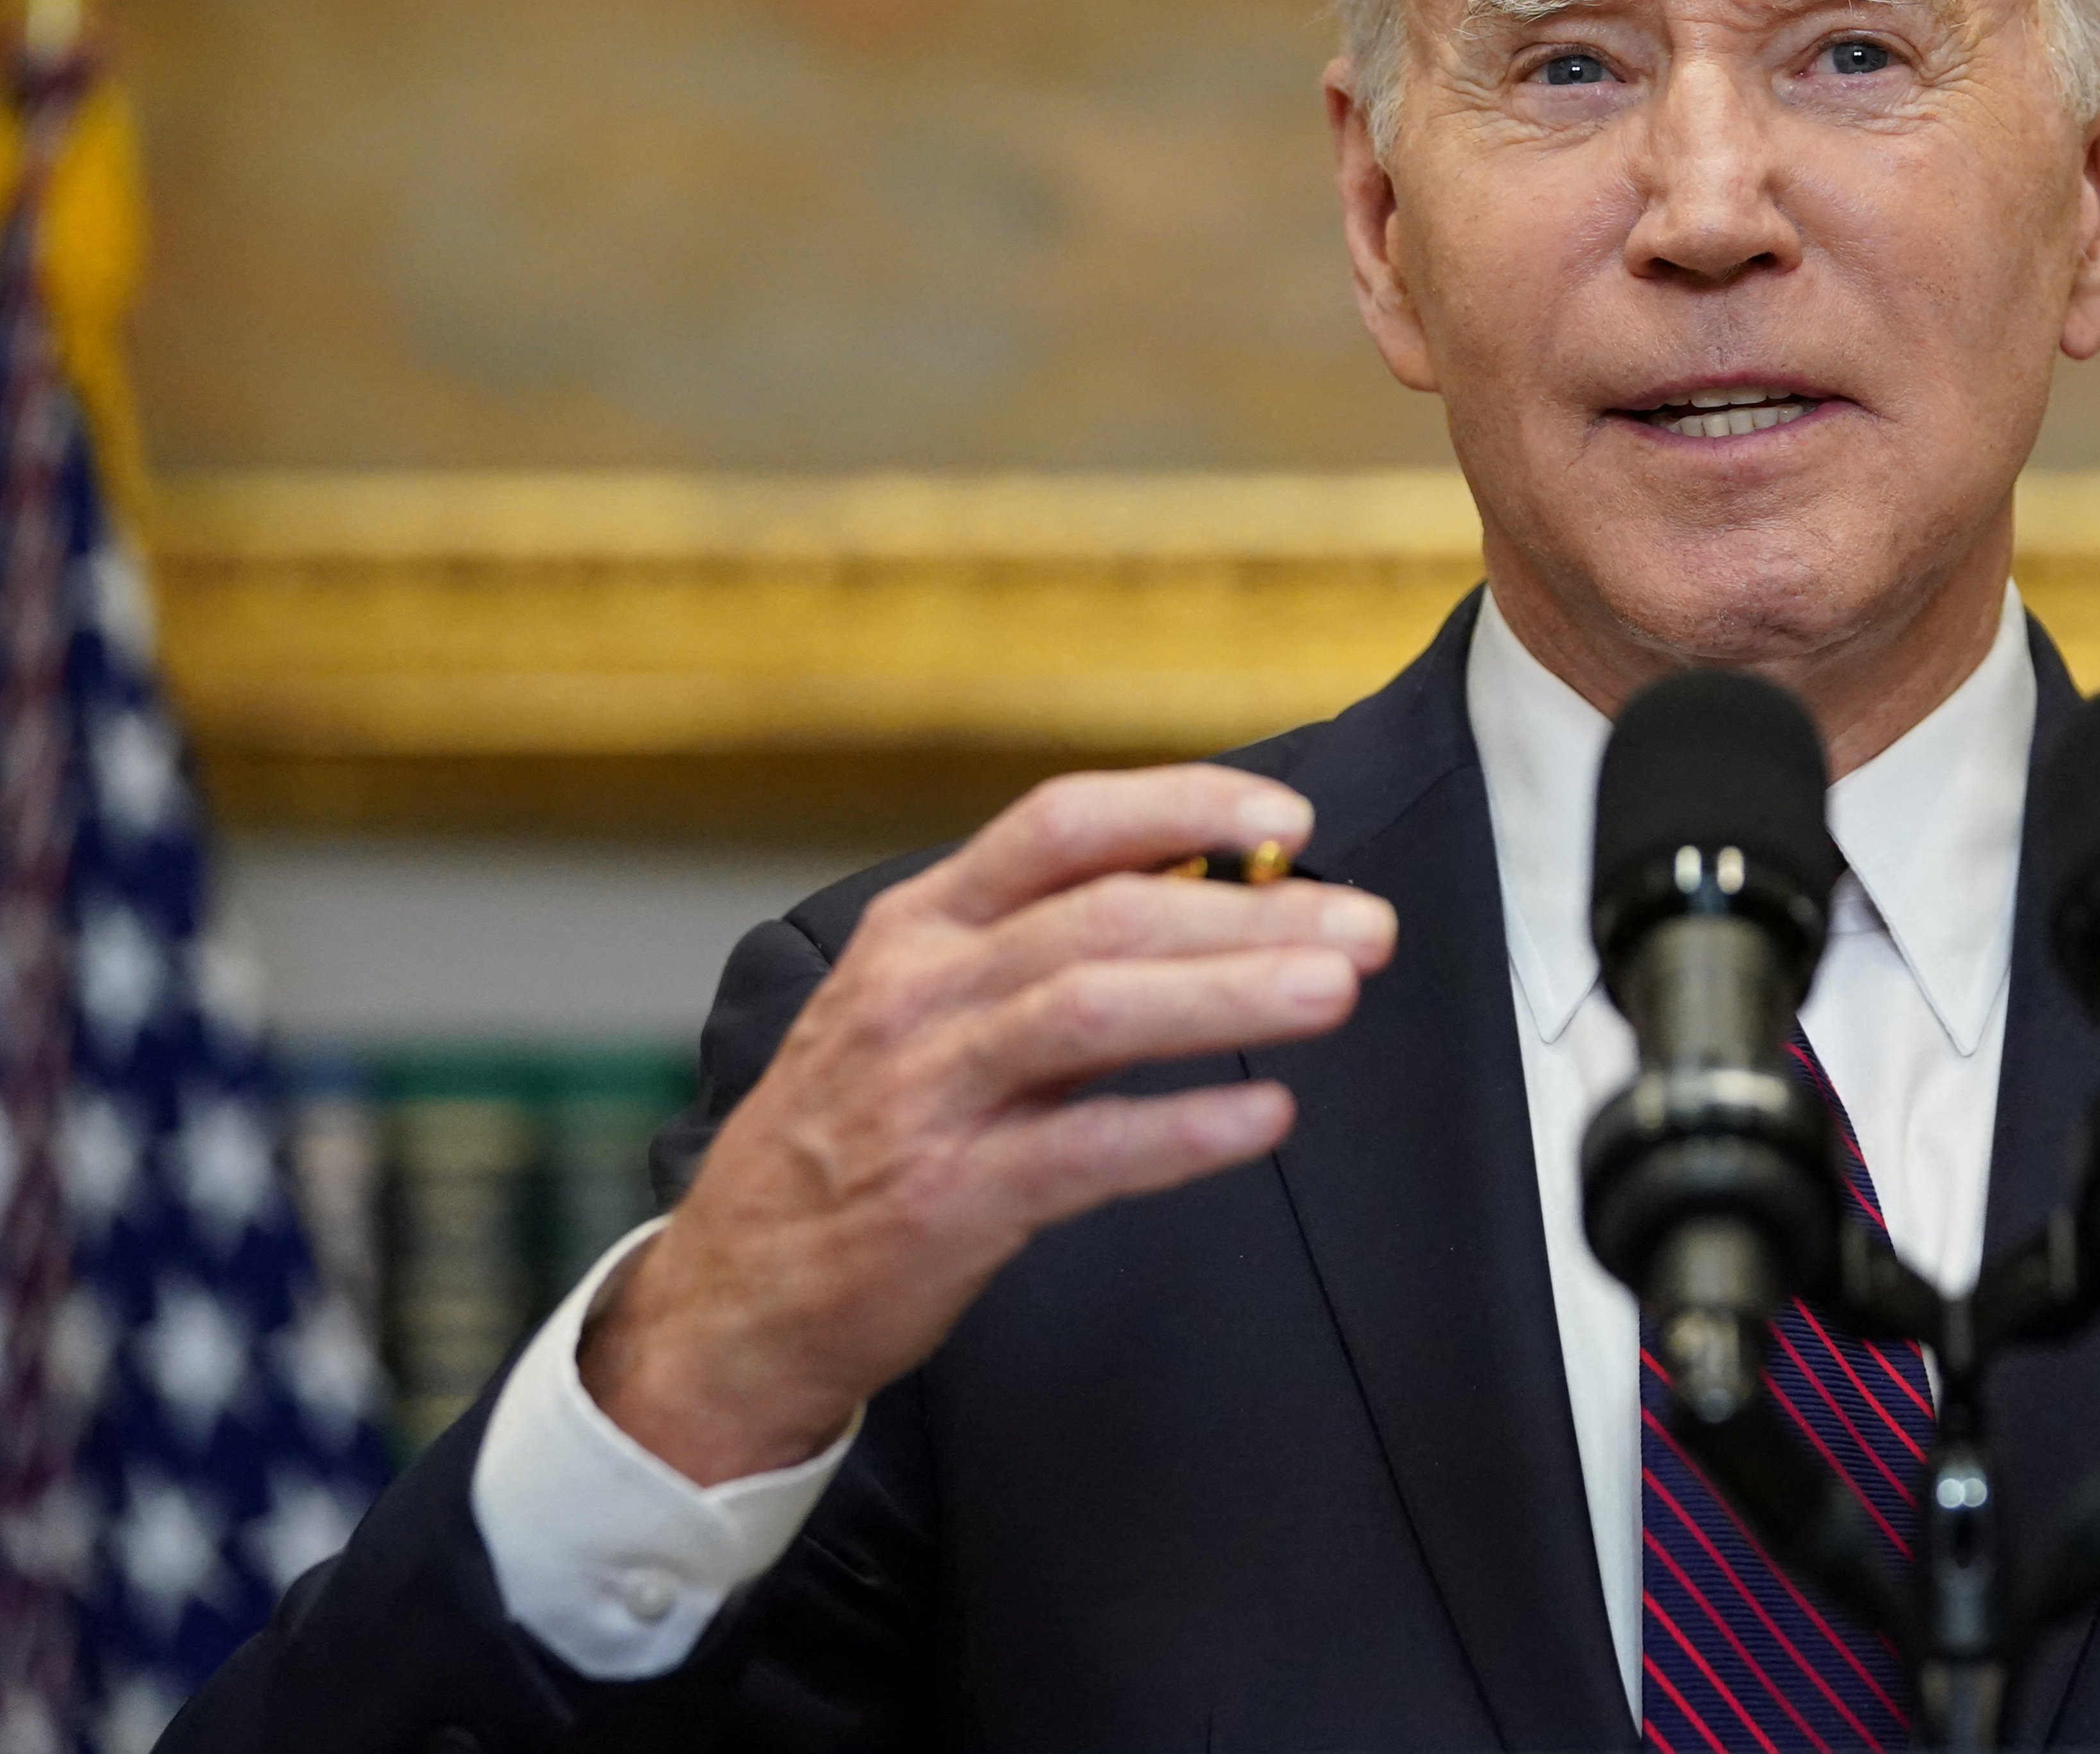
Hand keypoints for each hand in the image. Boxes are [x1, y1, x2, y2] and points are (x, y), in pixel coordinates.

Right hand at [580, 765, 1396, 1484]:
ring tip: (1337, 991)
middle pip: (1102, 917)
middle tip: (1365, 925)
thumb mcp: (922, 1006)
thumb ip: (1043, 947)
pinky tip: (1264, 1119)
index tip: (1289, 817)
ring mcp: (926, 1096)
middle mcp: (919, 994)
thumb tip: (1211, 893)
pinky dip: (1180, 1131)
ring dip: (1229, 995)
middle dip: (1248, 914)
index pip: (1058, 825)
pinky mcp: (943, 1201)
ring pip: (1093, 1013)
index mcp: (919, 926)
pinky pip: (1080, 1152)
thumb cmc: (856, 1132)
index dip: (1180, 806)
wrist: (734, 1293)